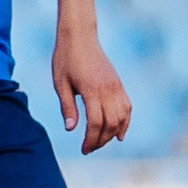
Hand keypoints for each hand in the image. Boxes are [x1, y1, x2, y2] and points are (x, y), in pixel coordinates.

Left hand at [52, 24, 131, 154]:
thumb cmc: (65, 59)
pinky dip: (125, 122)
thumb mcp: (60, 84)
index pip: (95, 123)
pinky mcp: (119, 84)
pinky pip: (127, 107)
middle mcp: (108, 89)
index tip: (84, 150)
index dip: (91, 139)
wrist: (79, 37)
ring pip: (122, 117)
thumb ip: (67, 107)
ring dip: (113, 133)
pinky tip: (120, 134)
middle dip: (101, 140)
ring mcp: (116, 86)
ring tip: (101, 142)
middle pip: (110, 123)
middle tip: (90, 148)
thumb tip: (71, 129)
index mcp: (91, 90)